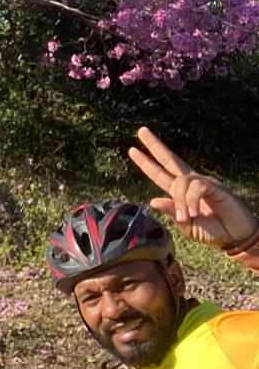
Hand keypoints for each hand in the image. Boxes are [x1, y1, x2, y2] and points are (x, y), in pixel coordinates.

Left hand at [128, 127, 257, 249]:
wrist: (235, 237)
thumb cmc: (213, 231)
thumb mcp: (187, 225)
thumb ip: (172, 212)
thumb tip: (153, 200)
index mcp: (182, 192)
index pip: (160, 174)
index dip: (147, 163)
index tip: (132, 150)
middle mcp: (191, 183)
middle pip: (170, 160)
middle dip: (155, 146)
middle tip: (141, 131)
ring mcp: (203, 183)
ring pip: (181, 181)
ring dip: (180, 200)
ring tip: (186, 217)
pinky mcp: (215, 186)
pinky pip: (197, 186)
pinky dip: (191, 200)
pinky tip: (192, 212)